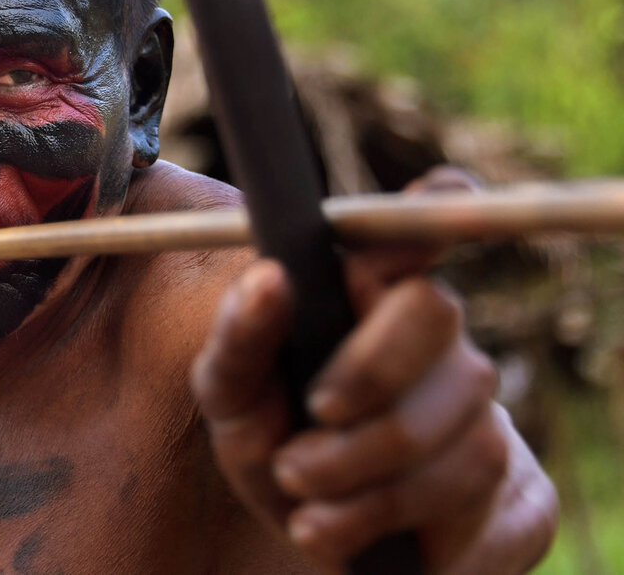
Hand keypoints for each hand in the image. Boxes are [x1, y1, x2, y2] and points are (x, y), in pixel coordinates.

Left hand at [192, 233, 556, 570]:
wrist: (307, 516)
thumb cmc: (267, 431)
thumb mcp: (228, 392)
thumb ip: (238, 338)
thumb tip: (270, 277)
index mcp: (371, 288)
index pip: (424, 218)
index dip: (432, 208)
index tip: (410, 229)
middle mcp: (441, 335)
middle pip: (436, 314)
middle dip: (363, 385)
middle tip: (295, 450)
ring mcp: (488, 413)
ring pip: (465, 436)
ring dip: (370, 487)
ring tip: (303, 507)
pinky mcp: (520, 496)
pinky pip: (499, 519)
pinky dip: (421, 546)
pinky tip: (354, 541)